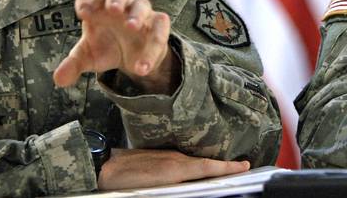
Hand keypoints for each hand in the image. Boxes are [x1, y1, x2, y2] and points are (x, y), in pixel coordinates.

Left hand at [53, 0, 179, 93]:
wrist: (132, 58)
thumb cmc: (106, 47)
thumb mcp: (88, 56)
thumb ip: (73, 64)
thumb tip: (58, 79)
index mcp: (98, 7)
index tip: (82, 13)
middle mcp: (120, 6)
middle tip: (112, 9)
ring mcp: (140, 13)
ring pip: (142, 4)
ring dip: (137, 14)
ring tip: (132, 27)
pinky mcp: (157, 25)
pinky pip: (160, 27)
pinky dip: (153, 45)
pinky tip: (142, 66)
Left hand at [98, 148, 250, 189]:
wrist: (101, 168)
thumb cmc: (125, 184)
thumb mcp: (153, 191)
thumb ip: (176, 186)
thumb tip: (194, 180)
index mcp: (176, 168)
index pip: (209, 167)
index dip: (228, 167)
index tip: (245, 165)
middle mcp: (174, 158)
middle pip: (205, 164)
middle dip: (223, 167)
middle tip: (241, 167)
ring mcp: (166, 155)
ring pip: (193, 163)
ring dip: (208, 167)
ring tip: (223, 171)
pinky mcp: (158, 155)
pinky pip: (182, 161)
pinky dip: (194, 166)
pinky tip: (194, 173)